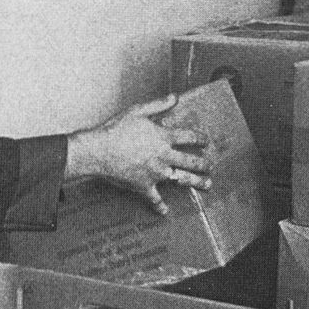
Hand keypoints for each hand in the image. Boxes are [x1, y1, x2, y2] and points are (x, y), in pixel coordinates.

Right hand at [69, 92, 211, 214]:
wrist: (98, 151)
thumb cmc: (116, 129)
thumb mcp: (138, 111)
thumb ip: (159, 104)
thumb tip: (176, 97)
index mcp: (163, 137)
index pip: (189, 137)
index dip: (200, 138)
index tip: (206, 141)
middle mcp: (164, 156)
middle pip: (191, 161)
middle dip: (204, 163)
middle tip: (210, 166)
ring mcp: (156, 173)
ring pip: (182, 179)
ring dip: (197, 182)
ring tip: (207, 185)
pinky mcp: (144, 186)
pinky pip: (155, 198)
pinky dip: (160, 206)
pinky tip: (165, 211)